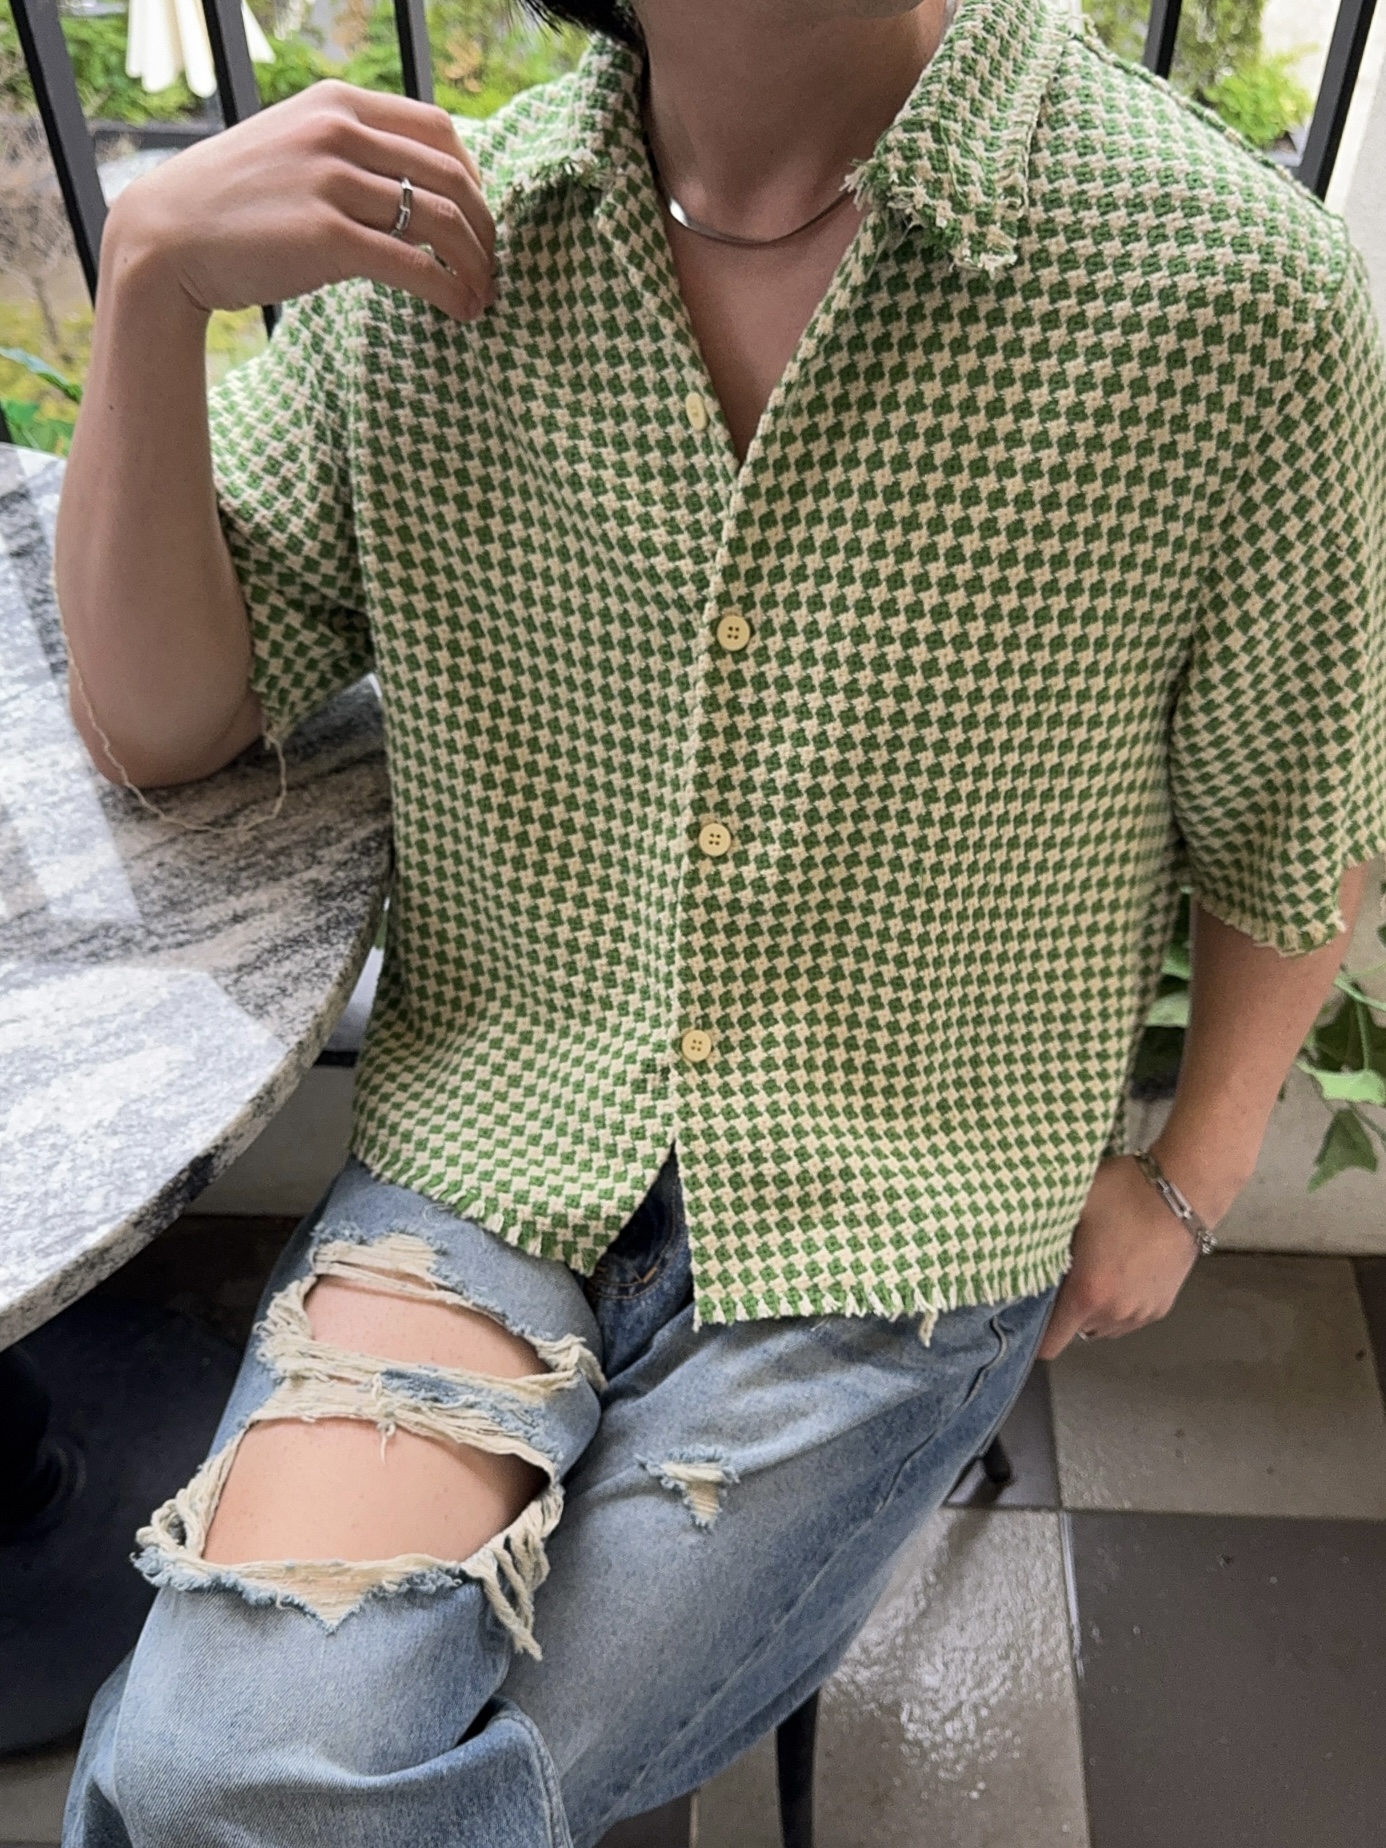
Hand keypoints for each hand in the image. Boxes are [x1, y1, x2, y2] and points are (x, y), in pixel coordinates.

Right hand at [104, 79, 494, 324]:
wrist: (167, 237)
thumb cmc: (235, 204)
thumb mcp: (294, 151)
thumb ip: (351, 155)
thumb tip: (416, 190)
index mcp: (337, 104)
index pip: (439, 129)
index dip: (475, 178)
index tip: (479, 220)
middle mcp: (339, 133)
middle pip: (452, 176)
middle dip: (486, 229)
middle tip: (494, 268)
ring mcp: (333, 183)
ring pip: (442, 221)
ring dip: (476, 265)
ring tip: (483, 297)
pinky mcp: (327, 238)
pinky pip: (414, 265)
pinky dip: (449, 291)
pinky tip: (459, 312)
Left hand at [1036, 1154, 1201, 1360]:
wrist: (1183, 1192)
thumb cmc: (1122, 1194)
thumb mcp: (1072, 1207)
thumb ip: (1044, 1237)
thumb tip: (1017, 1249)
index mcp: (1086, 1293)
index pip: (1050, 1344)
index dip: (1035, 1335)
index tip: (1030, 1311)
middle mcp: (1114, 1313)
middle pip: (1076, 1332)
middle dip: (1066, 1310)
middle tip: (1065, 1276)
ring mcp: (1142, 1313)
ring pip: (1104, 1327)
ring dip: (1094, 1309)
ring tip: (1096, 1270)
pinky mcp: (1162, 1307)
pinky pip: (1129, 1318)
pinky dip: (1119, 1304)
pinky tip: (1121, 1270)